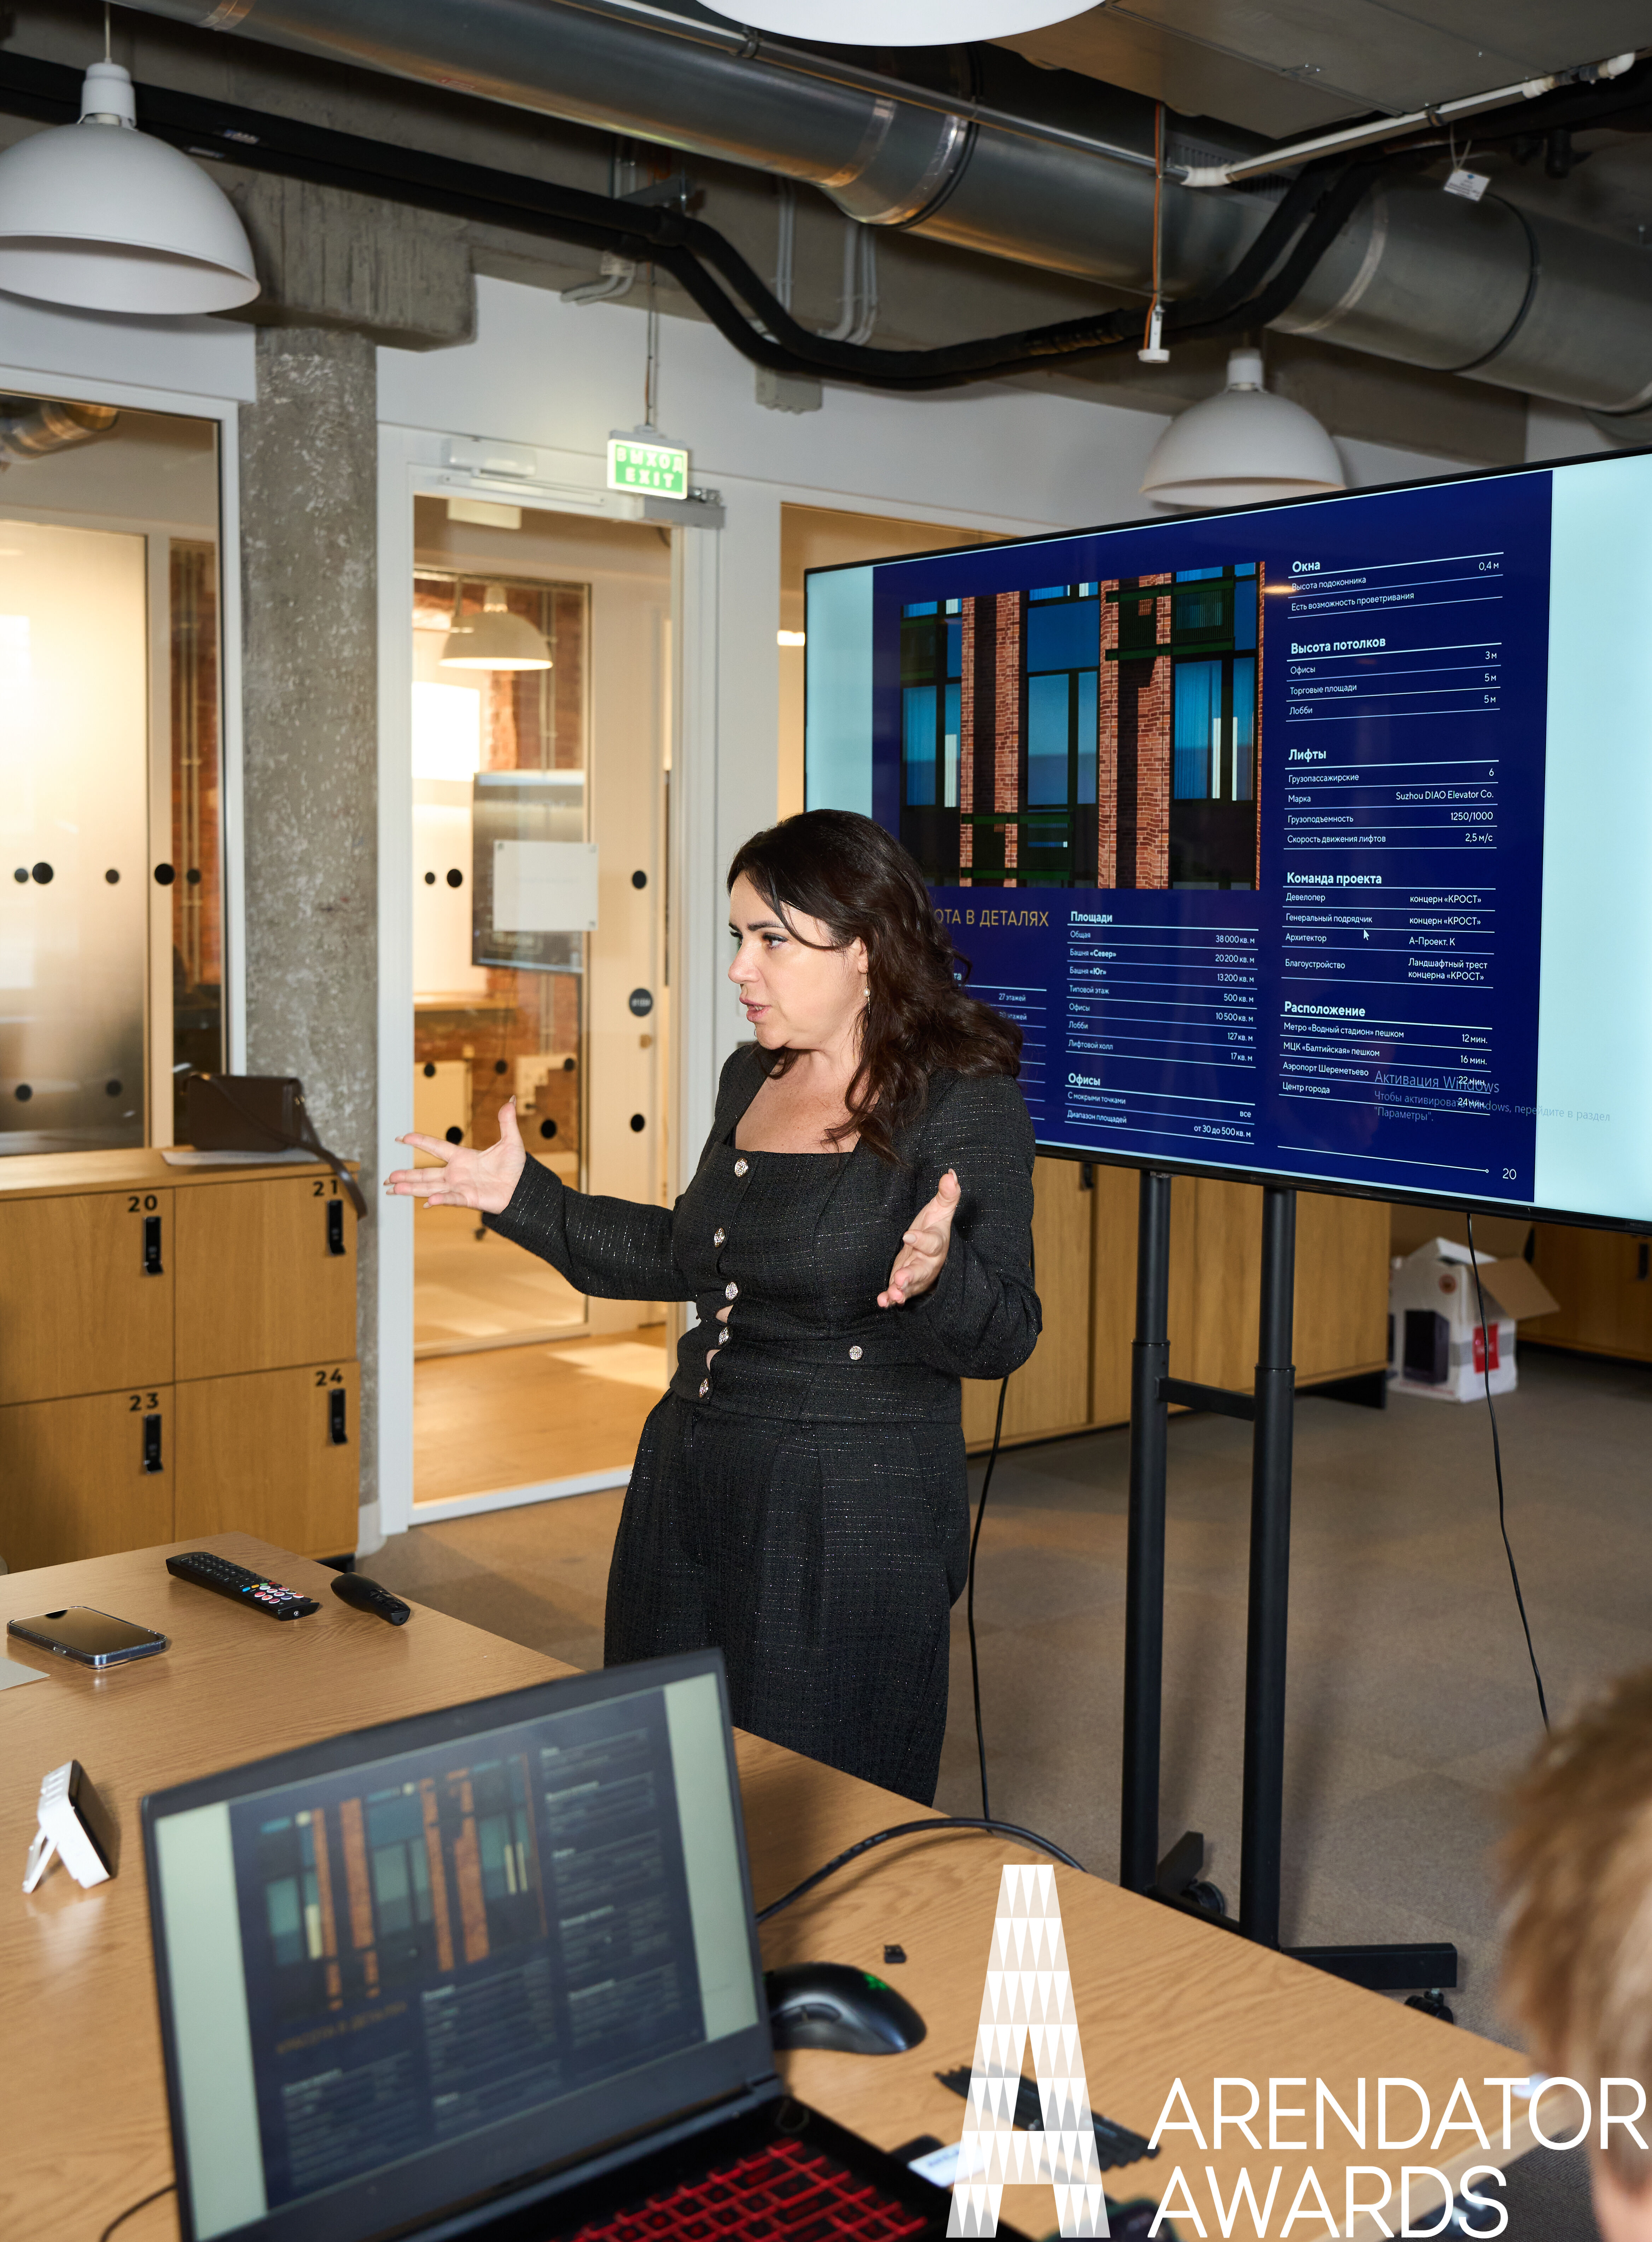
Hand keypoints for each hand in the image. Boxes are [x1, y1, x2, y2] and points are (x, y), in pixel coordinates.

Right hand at [383, 1096, 527, 1213]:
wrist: (525, 1188)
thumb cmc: (517, 1168)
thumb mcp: (511, 1141)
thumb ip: (507, 1121)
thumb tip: (511, 1099)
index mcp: (463, 1157)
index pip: (436, 1147)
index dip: (420, 1141)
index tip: (402, 1138)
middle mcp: (457, 1173)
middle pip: (425, 1173)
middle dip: (405, 1175)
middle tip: (387, 1177)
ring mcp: (460, 1187)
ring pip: (430, 1187)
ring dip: (411, 1188)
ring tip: (392, 1189)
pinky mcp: (468, 1199)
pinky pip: (451, 1199)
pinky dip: (439, 1200)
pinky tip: (427, 1202)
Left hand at [879, 1170, 958, 1307]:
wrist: (930, 1249)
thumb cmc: (934, 1228)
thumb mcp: (940, 1210)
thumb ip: (946, 1195)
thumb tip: (950, 1174)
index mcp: (937, 1244)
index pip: (932, 1242)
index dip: (921, 1240)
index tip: (908, 1235)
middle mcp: (928, 1262)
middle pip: (921, 1270)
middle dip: (911, 1275)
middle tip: (900, 1279)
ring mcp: (916, 1276)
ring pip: (910, 1285)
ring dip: (901, 1291)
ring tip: (893, 1294)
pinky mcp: (905, 1284)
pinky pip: (899, 1293)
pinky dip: (891, 1298)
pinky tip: (882, 1301)